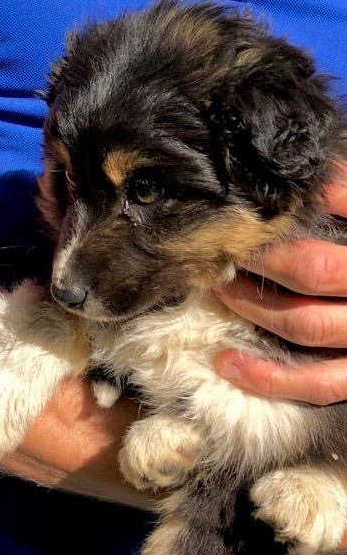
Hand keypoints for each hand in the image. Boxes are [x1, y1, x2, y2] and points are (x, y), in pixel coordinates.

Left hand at [214, 169, 346, 405]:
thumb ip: (341, 190)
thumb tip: (300, 171)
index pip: (339, 210)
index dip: (287, 211)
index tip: (249, 207)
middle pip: (311, 270)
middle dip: (260, 259)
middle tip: (226, 246)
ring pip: (306, 325)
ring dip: (253, 308)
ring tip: (220, 289)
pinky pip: (320, 383)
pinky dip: (270, 378)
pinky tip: (227, 362)